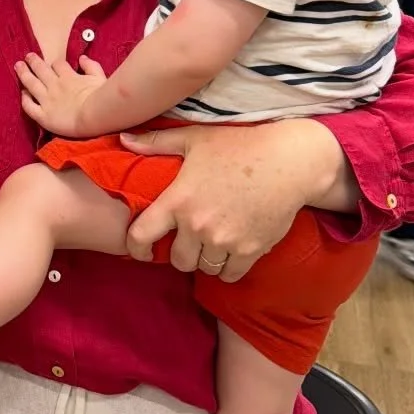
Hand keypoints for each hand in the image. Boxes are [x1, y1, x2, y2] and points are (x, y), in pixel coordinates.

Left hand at [16, 53, 108, 137]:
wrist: (94, 116)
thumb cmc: (101, 98)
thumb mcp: (100, 78)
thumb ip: (92, 66)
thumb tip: (82, 58)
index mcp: (69, 77)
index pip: (58, 65)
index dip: (55, 63)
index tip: (53, 64)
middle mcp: (55, 86)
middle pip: (41, 69)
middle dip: (34, 61)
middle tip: (27, 56)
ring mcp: (47, 100)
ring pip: (31, 83)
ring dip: (24, 73)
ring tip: (18, 66)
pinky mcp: (42, 115)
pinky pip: (29, 106)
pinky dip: (24, 99)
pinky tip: (23, 93)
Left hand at [119, 119, 345, 282]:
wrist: (290, 161)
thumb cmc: (240, 145)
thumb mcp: (194, 139)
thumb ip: (156, 143)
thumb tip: (122, 139)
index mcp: (178, 200)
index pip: (142, 235)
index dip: (136, 248)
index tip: (140, 251)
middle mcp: (198, 225)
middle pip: (178, 260)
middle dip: (181, 253)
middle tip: (189, 242)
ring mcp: (225, 241)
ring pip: (204, 268)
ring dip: (205, 260)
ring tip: (211, 245)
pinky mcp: (250, 250)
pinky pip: (230, 274)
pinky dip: (228, 268)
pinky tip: (231, 254)